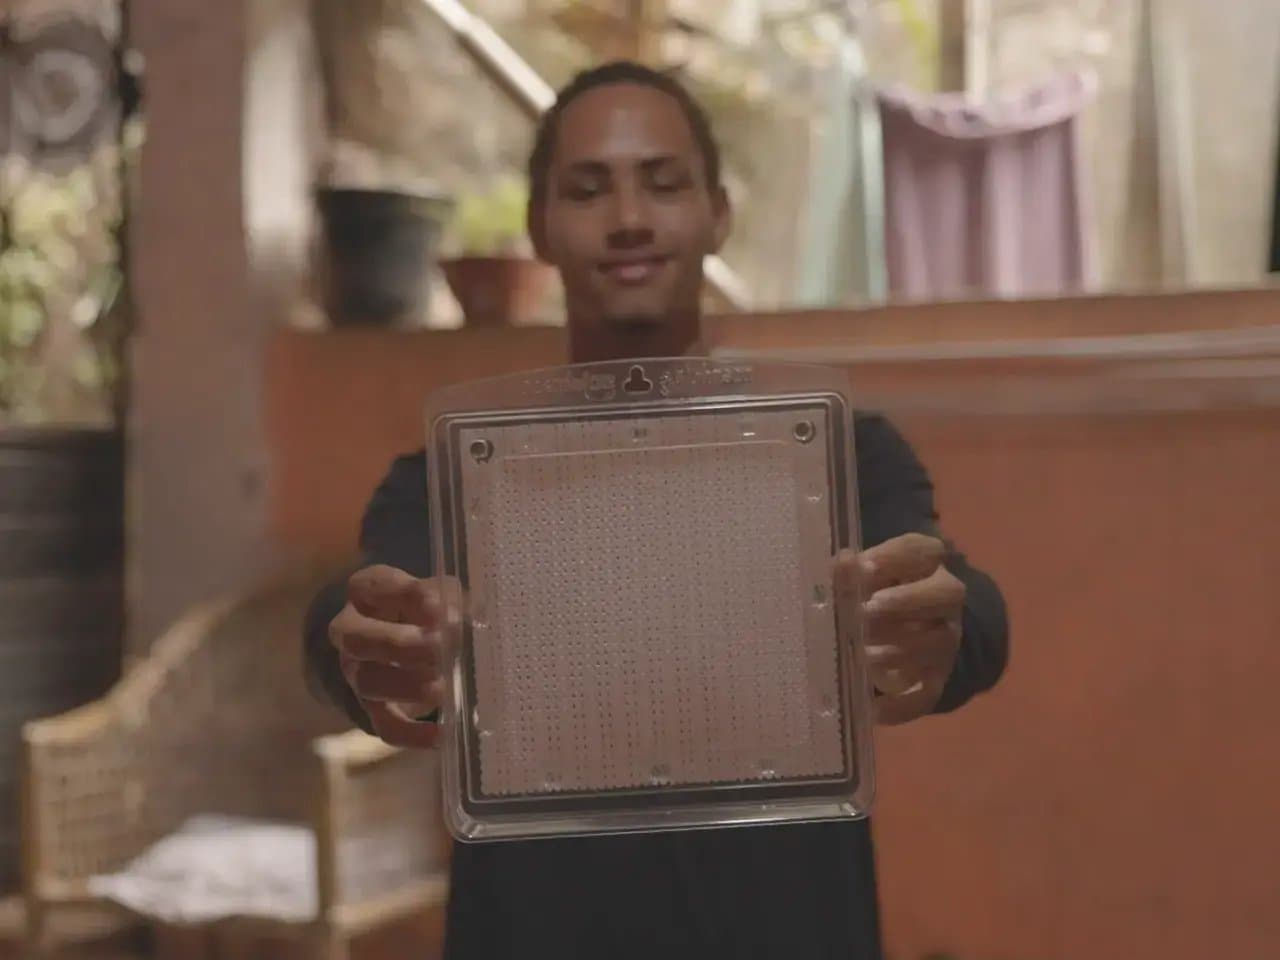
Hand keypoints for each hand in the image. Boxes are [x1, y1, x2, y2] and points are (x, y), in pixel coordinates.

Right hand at [328, 564, 459, 747]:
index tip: (438, 609)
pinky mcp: (372, 707)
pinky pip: (383, 725)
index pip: (372, 586)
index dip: (405, 596)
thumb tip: (460, 618)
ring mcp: (358, 671)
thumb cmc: (426, 610)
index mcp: (367, 591)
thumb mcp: (439, 594)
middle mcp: (351, 630)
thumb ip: (450, 601)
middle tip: (437, 650)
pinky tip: (440, 734)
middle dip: (398, 645)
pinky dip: (412, 734)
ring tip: (442, 688)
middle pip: (357, 639)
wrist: (410, 643)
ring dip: (406, 687)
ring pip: (367, 683)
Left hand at [835, 533, 964, 724]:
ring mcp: (946, 639)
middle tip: (867, 610)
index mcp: (925, 564)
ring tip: (862, 656)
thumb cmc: (873, 593)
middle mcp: (945, 599)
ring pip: (938, 643)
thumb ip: (850, 572)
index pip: (922, 550)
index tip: (863, 568)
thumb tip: (841, 561)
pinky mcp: (937, 677)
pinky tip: (873, 710)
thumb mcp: (862, 579)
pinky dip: (903, 706)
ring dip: (900, 650)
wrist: (900, 633)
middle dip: (907, 601)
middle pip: (946, 593)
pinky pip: (929, 693)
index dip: (894, 557)